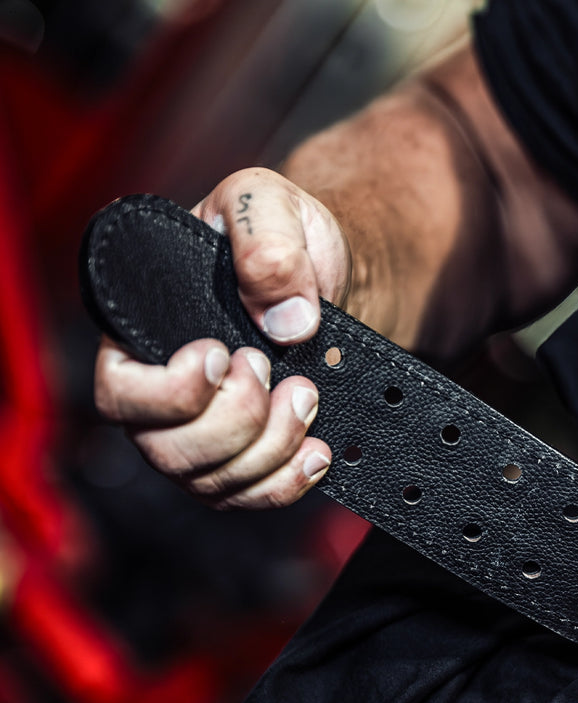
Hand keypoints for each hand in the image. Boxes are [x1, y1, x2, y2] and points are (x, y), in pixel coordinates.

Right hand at [93, 168, 351, 508]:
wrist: (331, 273)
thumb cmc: (282, 237)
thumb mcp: (268, 204)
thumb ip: (266, 244)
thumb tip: (285, 321)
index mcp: (142, 332)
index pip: (120, 393)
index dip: (171, 392)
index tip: (223, 354)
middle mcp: (161, 395)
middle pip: (167, 452)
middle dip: (234, 422)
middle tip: (273, 371)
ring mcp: (200, 434)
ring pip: (212, 482)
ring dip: (269, 449)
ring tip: (307, 395)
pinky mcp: (242, 460)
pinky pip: (251, 498)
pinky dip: (287, 482)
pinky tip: (317, 450)